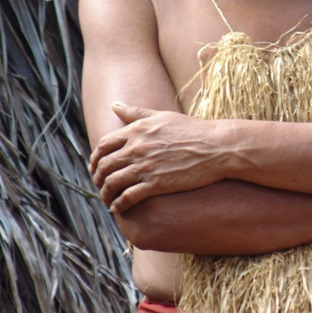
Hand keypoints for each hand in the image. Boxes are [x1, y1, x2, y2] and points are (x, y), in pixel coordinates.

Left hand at [89, 102, 225, 213]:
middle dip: (98, 178)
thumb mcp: (162, 116)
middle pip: (104, 166)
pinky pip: (128, 197)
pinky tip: (119, 208)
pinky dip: (119, 204)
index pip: (104, 145)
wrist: (216, 147)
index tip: (96, 167)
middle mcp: (136, 148)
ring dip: (106, 194)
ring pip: (112, 183)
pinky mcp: (156, 184)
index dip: (95, 158)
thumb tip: (114, 104)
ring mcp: (145, 167)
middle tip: (100, 185)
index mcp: (137, 131)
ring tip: (107, 200)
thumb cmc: (192, 130)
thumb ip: (136, 112)